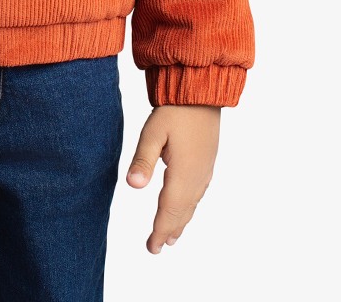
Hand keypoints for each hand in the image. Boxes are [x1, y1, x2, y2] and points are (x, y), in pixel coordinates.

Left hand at [125, 104, 219, 253]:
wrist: (202, 92)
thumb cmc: (175, 110)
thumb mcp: (153, 132)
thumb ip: (143, 159)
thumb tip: (132, 186)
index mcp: (184, 174)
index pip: (170, 210)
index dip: (160, 230)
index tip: (152, 247)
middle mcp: (198, 177)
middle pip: (183, 211)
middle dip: (169, 230)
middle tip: (157, 248)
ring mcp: (205, 170)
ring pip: (192, 204)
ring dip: (180, 220)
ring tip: (171, 236)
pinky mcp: (207, 162)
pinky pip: (198, 193)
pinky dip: (189, 206)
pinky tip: (186, 206)